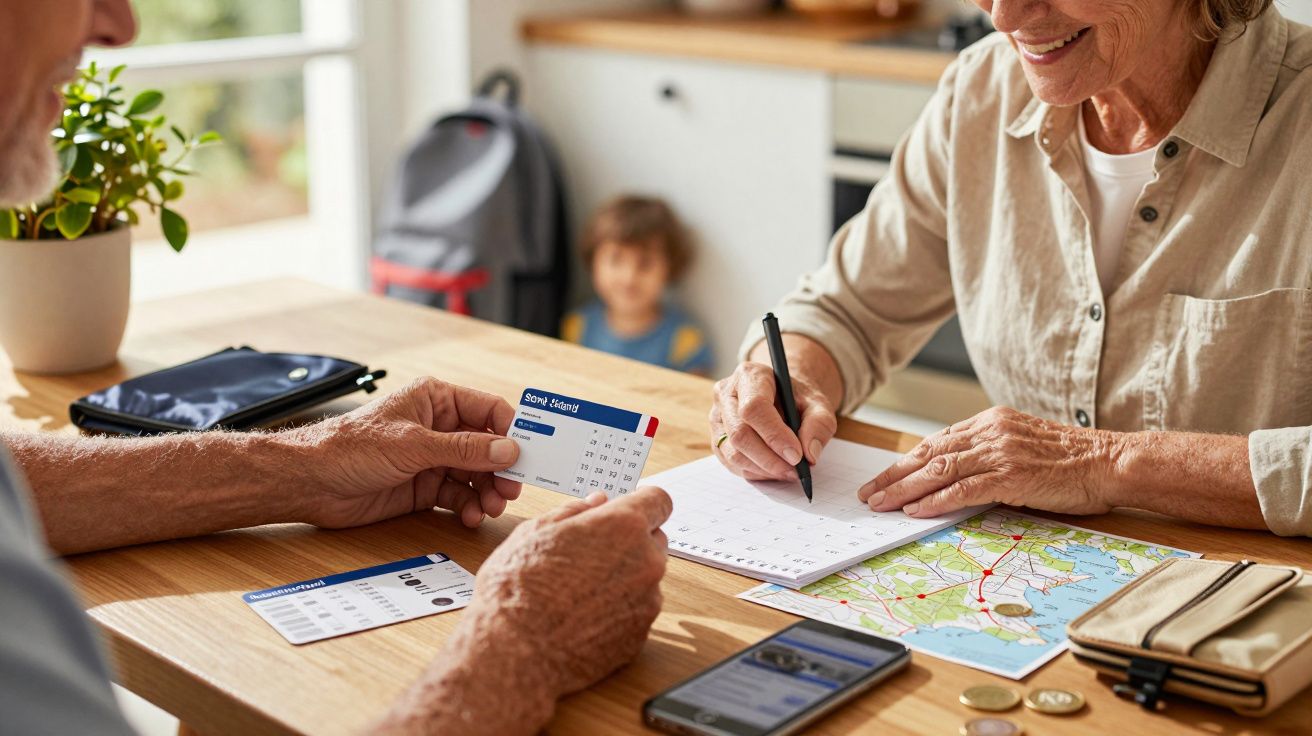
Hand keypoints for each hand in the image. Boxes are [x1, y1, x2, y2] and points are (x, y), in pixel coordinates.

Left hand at [290, 377, 522, 528]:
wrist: (311, 482)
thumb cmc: (352, 447)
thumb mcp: (414, 445)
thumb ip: (464, 449)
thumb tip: (509, 449)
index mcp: (437, 400)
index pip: (489, 410)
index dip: (512, 431)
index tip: (529, 454)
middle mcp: (440, 427)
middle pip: (488, 446)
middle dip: (501, 469)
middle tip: (511, 490)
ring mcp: (432, 458)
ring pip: (476, 474)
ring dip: (487, 491)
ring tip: (490, 507)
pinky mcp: (424, 486)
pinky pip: (458, 495)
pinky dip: (469, 506)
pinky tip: (471, 515)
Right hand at [373, 487, 671, 735]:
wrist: (513, 653)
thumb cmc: (517, 590)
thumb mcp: (535, 532)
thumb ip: (574, 511)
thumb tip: (595, 503)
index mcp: (623, 528)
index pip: (658, 501)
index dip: (642, 502)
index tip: (629, 507)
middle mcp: (645, 563)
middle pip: (655, 540)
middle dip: (631, 541)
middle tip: (592, 551)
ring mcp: (646, 603)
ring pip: (646, 578)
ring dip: (624, 577)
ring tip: (579, 589)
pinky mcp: (639, 636)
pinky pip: (637, 612)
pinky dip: (618, 610)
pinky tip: (583, 616)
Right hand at [710, 361, 837, 480]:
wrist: (782, 397)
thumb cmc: (797, 399)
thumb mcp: (818, 404)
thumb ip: (819, 424)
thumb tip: (809, 454)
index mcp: (750, 376)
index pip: (754, 407)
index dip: (774, 435)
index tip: (796, 455)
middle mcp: (726, 394)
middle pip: (740, 434)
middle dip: (770, 459)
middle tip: (795, 471)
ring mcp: (717, 418)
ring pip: (733, 453)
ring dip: (763, 469)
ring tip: (788, 471)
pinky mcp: (716, 439)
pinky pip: (731, 464)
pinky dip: (755, 472)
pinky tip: (774, 470)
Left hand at [858, 407, 1119, 517]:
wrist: (1112, 462)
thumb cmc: (1074, 460)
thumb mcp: (1024, 446)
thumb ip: (992, 453)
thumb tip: (959, 474)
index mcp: (991, 421)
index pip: (937, 440)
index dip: (907, 460)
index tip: (885, 475)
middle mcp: (990, 431)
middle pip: (929, 453)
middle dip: (894, 474)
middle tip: (869, 492)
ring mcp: (1000, 452)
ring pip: (938, 470)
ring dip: (903, 489)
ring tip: (880, 504)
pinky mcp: (1011, 476)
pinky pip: (963, 489)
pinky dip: (934, 501)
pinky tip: (914, 511)